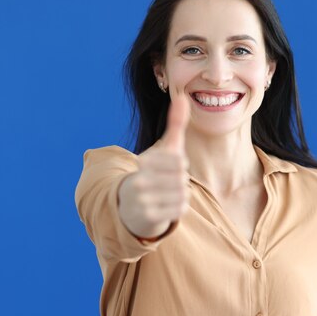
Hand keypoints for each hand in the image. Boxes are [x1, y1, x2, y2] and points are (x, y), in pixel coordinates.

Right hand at [118, 94, 190, 238]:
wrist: (133, 207)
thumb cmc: (155, 172)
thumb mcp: (165, 148)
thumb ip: (175, 123)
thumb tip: (183, 98)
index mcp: (143, 162)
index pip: (179, 162)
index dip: (180, 165)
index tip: (169, 168)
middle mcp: (139, 180)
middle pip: (182, 179)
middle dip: (180, 181)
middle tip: (169, 183)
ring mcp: (142, 200)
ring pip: (182, 194)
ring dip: (180, 194)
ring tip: (168, 193)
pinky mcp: (148, 217)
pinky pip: (180, 209)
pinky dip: (179, 207)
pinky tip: (168, 204)